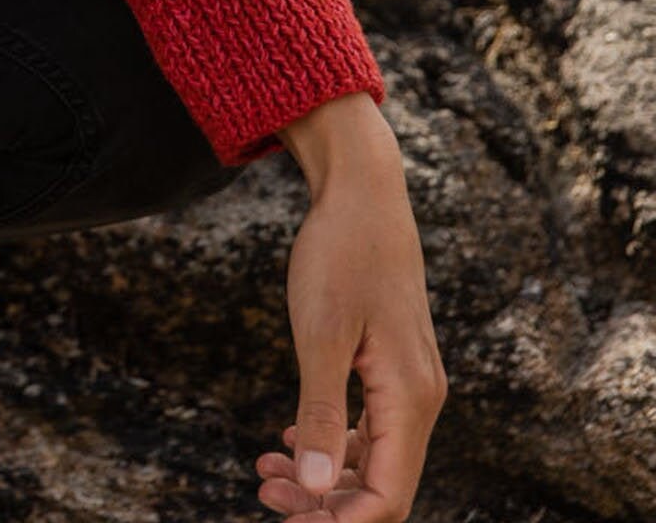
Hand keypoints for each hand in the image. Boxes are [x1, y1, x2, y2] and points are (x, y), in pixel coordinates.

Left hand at [257, 97, 447, 518]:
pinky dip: (333, 441)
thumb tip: (318, 487)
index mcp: (409, 398)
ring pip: (374, 456)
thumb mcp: (320, 334)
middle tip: (263, 490)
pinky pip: (370, 426)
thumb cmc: (340, 255)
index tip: (287, 517)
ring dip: (324, 473)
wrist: (363, 193)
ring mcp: (409, 382)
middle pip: (381, 482)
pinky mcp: (392, 365)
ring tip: (265, 469)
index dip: (340, 521)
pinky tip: (290, 438)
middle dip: (325, 500)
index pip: (388, 495)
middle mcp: (420, 399)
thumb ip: (322, 413)